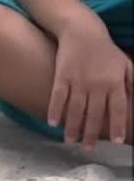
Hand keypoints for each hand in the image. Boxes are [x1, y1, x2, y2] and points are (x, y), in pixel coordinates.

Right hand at [48, 25, 132, 149]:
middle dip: (91, 133)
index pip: (118, 108)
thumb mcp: (125, 65)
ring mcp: (78, 81)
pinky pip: (58, 97)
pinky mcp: (61, 77)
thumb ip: (131, 84)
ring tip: (70, 141)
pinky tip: (53, 123)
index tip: (116, 141)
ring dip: (73, 127)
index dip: (117, 125)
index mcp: (115, 81)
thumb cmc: (106, 51)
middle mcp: (97, 84)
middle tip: (88, 149)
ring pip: (75, 109)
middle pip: (94, 113)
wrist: (82, 31)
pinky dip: (55, 110)